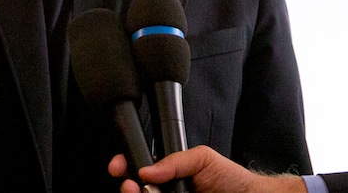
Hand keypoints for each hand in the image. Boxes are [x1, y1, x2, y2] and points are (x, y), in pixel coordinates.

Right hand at [109, 147, 306, 192]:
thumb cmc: (230, 179)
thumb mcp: (201, 158)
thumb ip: (174, 161)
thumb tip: (146, 170)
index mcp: (168, 176)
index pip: (138, 171)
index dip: (123, 166)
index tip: (117, 167)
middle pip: (135, 191)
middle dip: (127, 188)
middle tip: (129, 185)